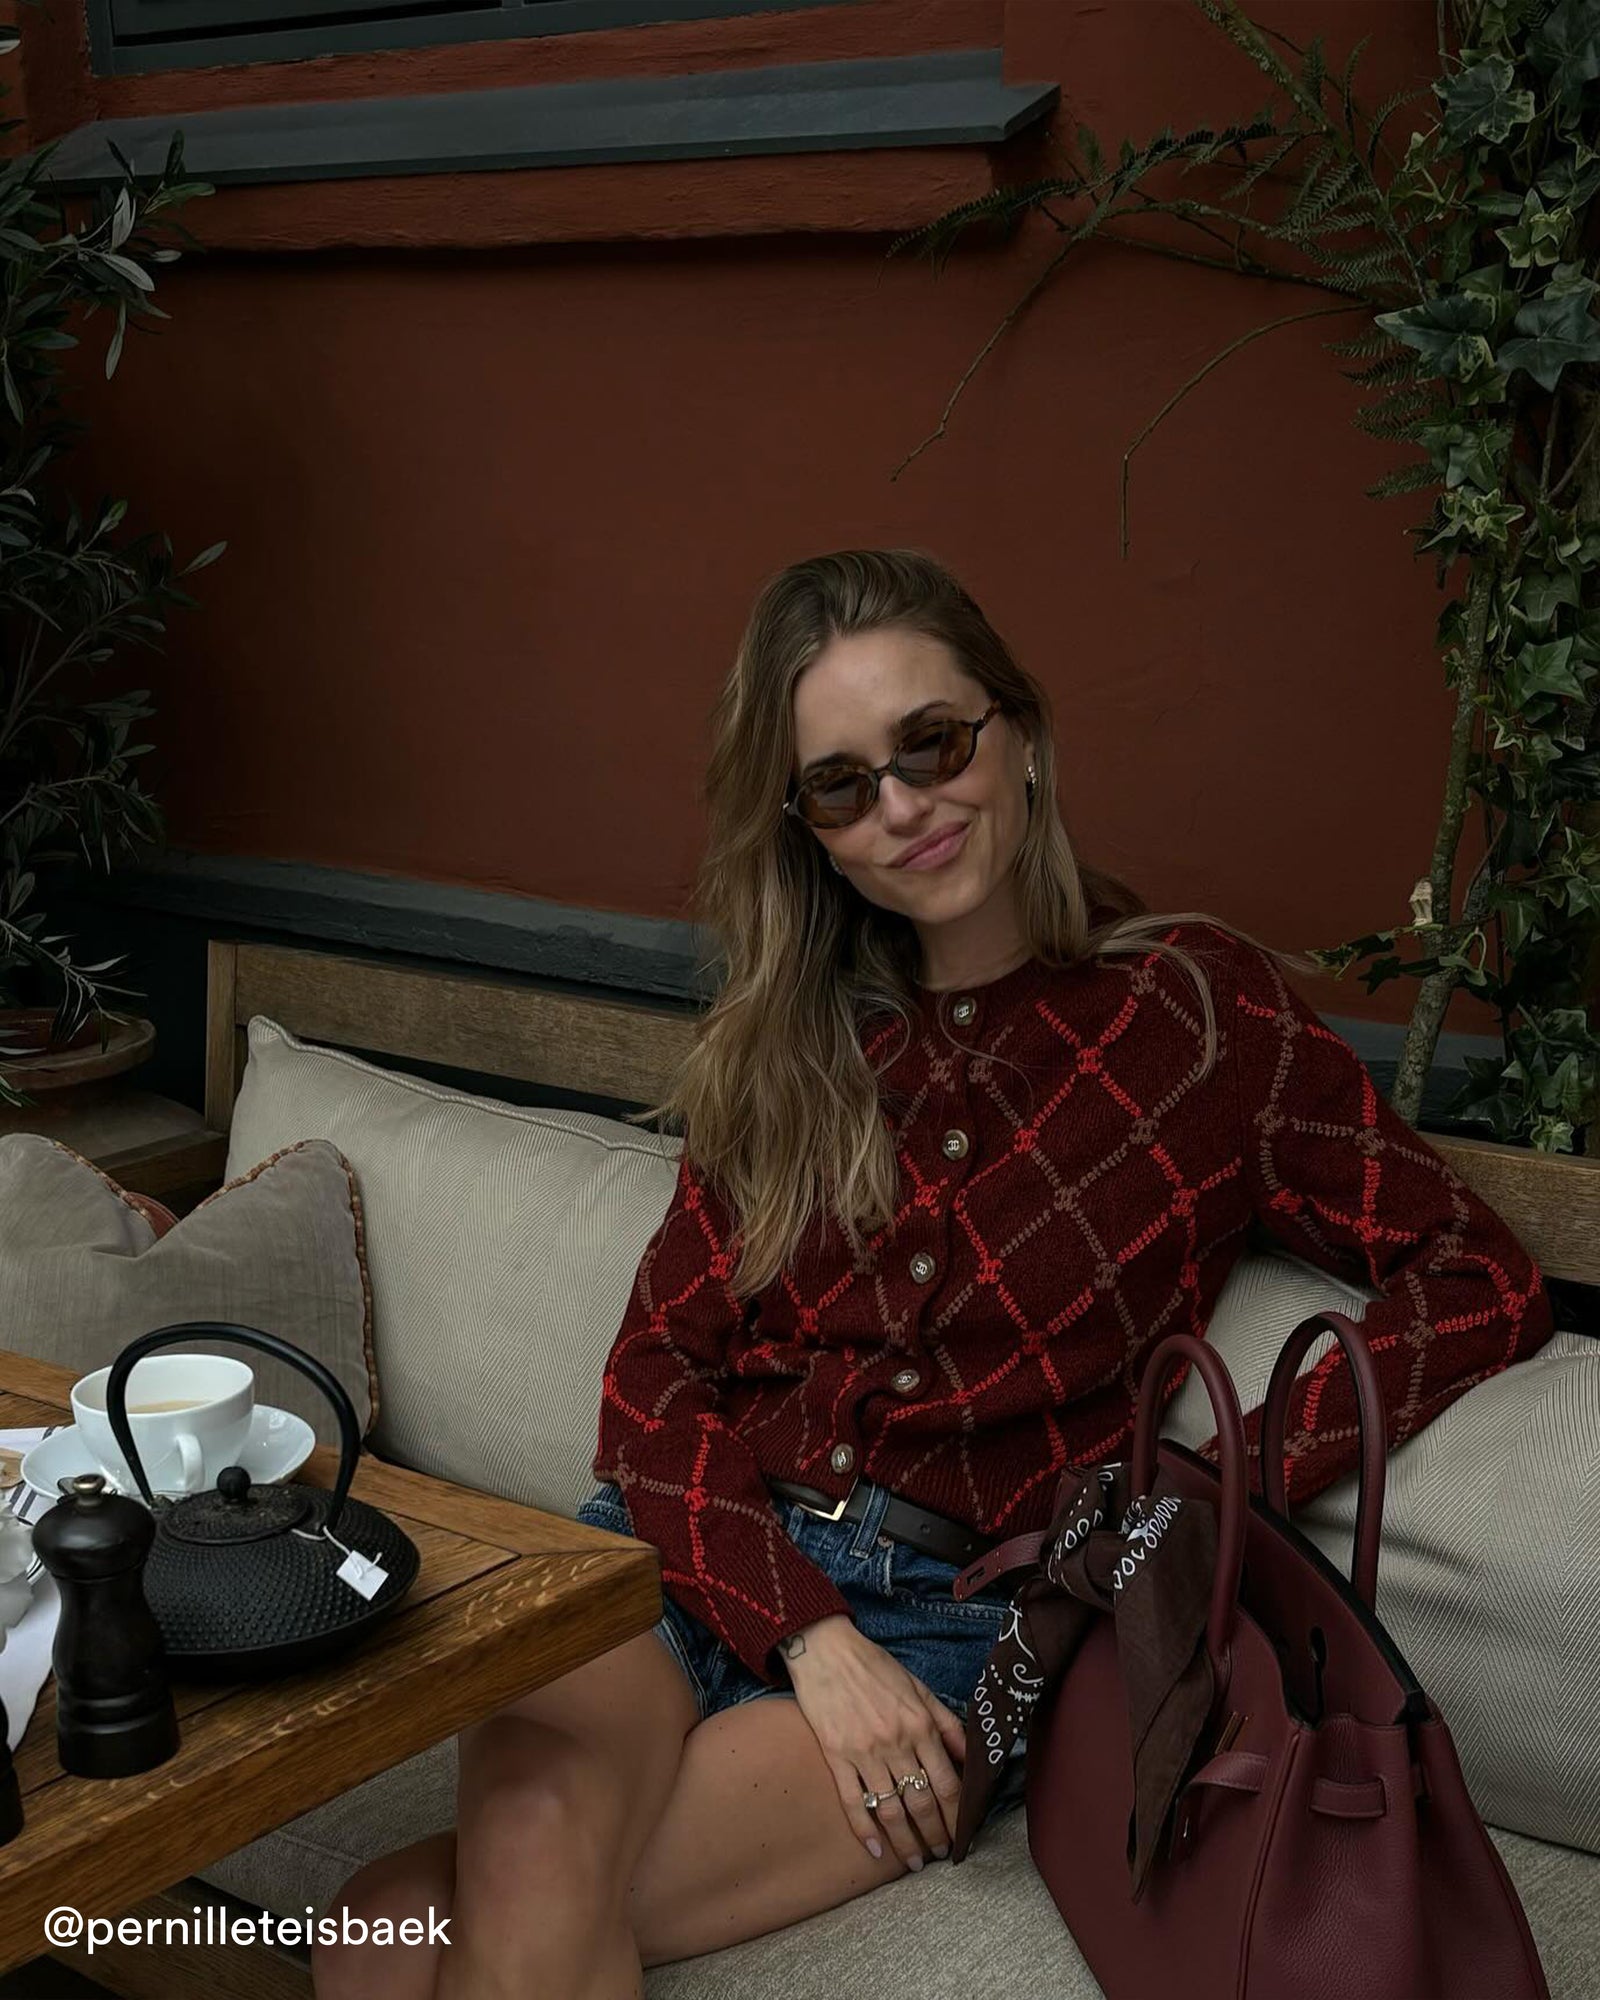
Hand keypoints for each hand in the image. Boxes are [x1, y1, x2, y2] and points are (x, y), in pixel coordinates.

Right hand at [779, 1615, 966, 1868]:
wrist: (826, 1649)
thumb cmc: (874, 1666)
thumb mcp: (919, 1688)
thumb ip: (946, 1723)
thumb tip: (971, 1756)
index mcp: (920, 1725)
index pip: (947, 1783)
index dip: (957, 1816)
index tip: (962, 1836)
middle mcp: (896, 1742)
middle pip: (922, 1803)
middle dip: (935, 1835)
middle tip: (941, 1854)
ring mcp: (864, 1752)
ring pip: (890, 1810)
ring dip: (905, 1842)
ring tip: (915, 1862)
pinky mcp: (836, 1756)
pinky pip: (853, 1802)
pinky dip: (864, 1830)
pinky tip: (875, 1850)